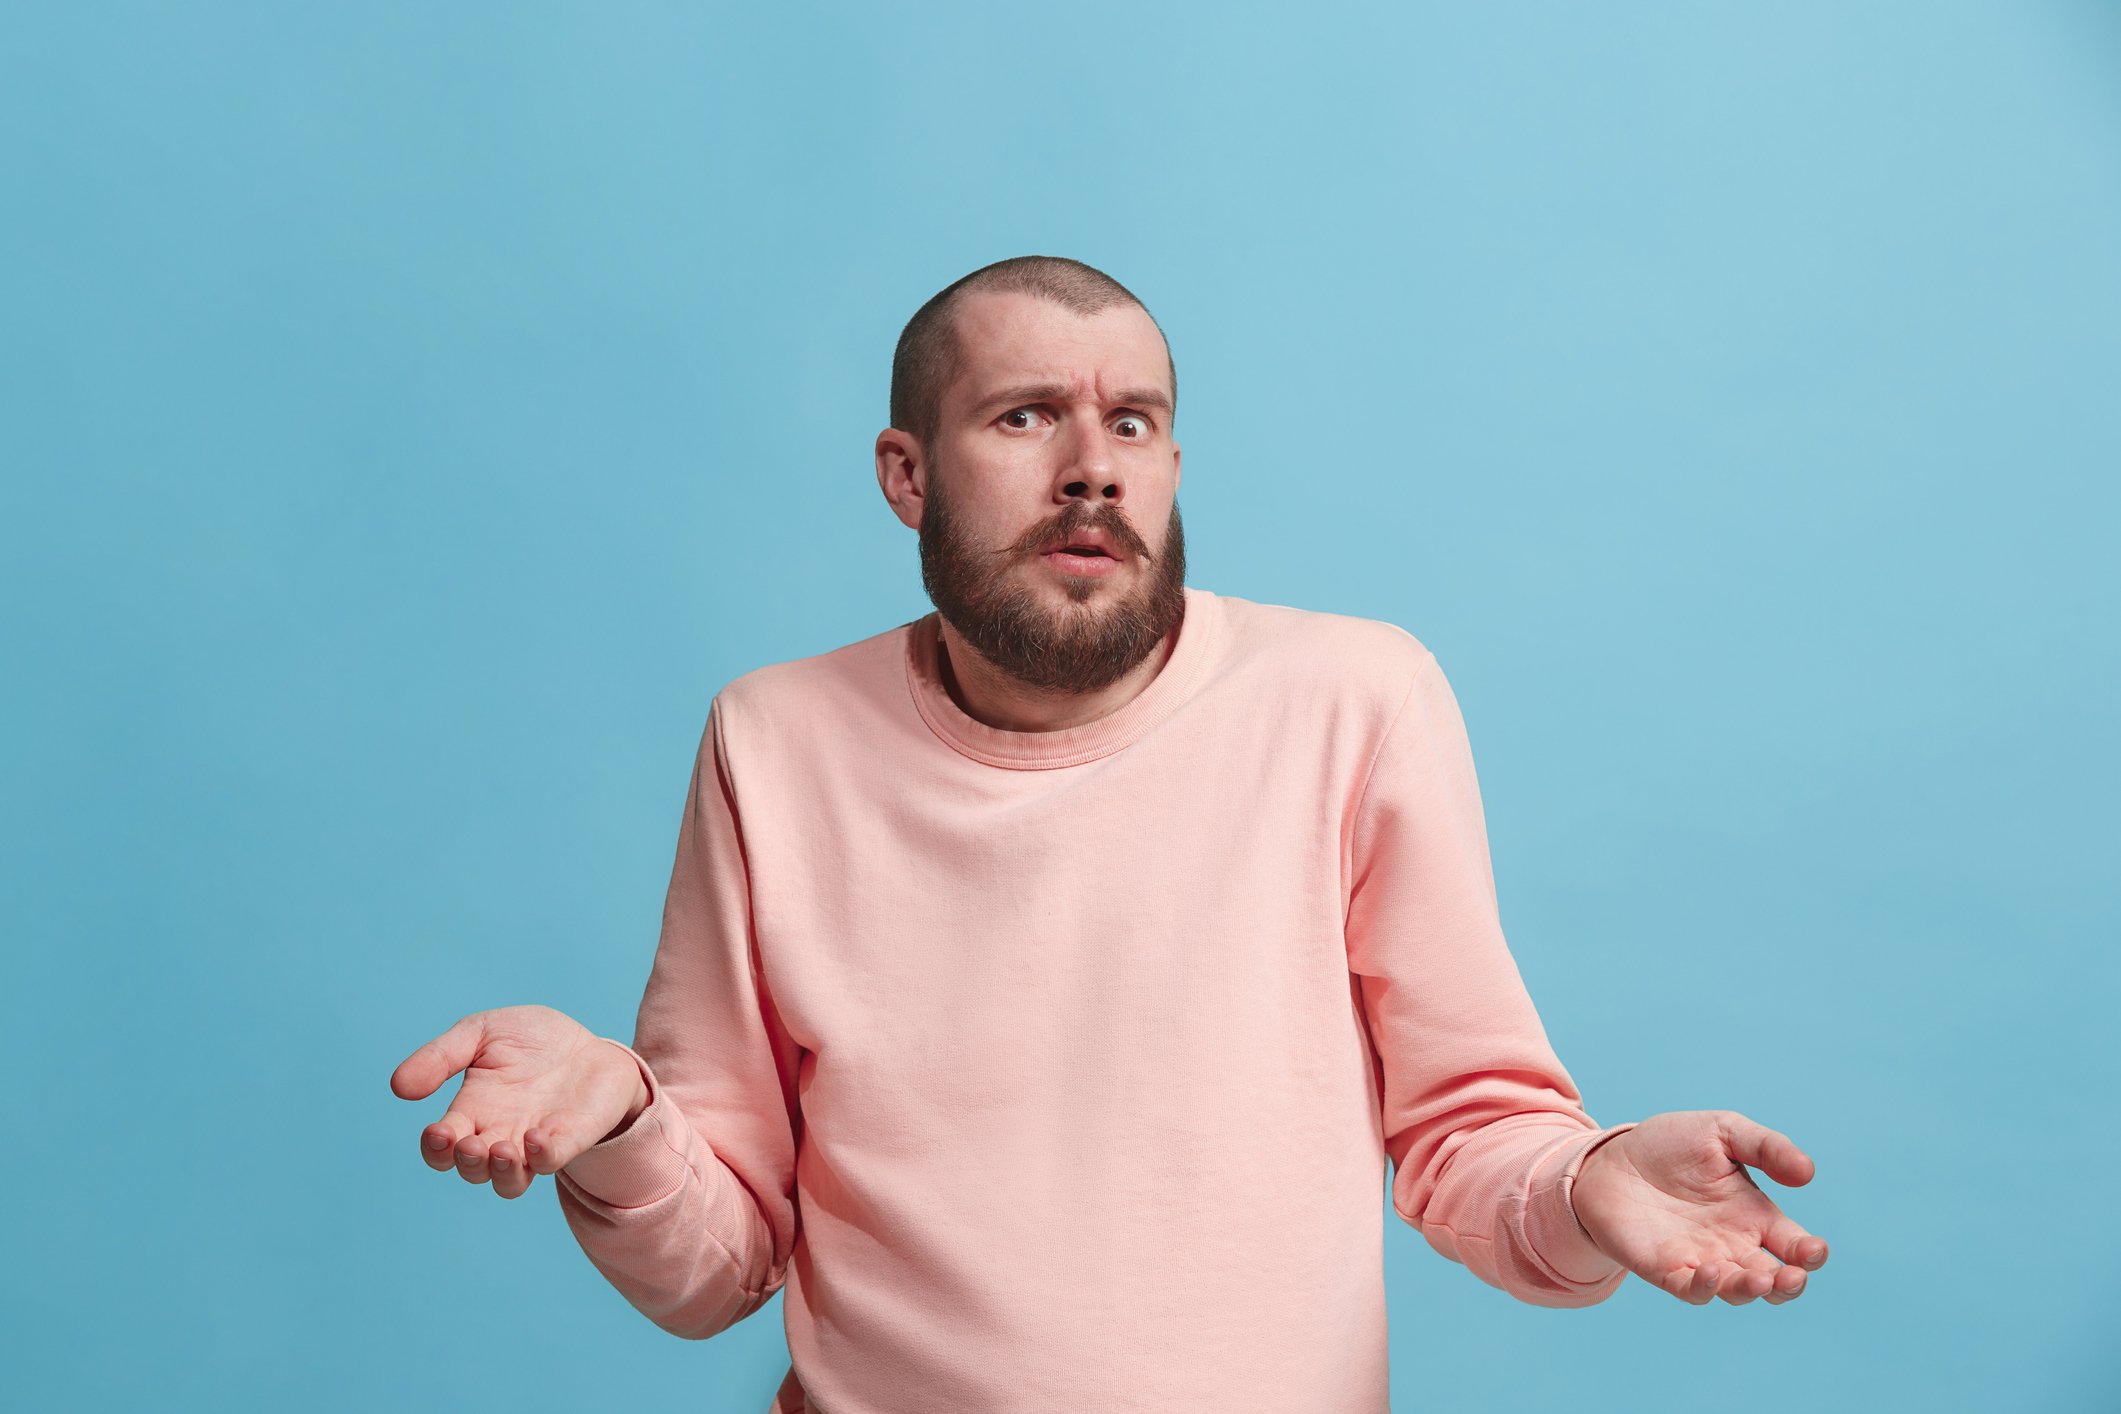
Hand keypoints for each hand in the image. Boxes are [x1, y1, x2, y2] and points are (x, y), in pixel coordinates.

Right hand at [389, 1005, 648, 1199]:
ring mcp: (534, 1143)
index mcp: (470, 1113)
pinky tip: (536, 1138)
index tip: (438, 1132)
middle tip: (470, 1143)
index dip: (435, 1148)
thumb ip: (441, 1056)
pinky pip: (552, 1161)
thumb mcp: (480, 1033)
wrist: (587, 1044)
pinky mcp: (570, 1139)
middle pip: (473, 1171)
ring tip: (502, 1151)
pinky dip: (542, 1156)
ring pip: (509, 1182)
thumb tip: (398, 1087)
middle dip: (467, 1163)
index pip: (442, 1147)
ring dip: (501, 1173)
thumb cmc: (530, 1041)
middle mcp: (498, 1136)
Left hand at [1570, 1109, 1827, 1305]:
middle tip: (1793, 1274)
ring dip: (1751, 1289)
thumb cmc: (1669, 1145)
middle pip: (1776, 1280)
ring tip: (1760, 1279)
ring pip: (1738, 1290)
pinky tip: (1710, 1272)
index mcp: (1756, 1216)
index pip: (1795, 1246)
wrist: (1610, 1158)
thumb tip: (1808, 1172)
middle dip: (1790, 1283)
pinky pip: (1691, 1290)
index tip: (1813, 1250)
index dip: (1810, 1254)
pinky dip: (1704, 1288)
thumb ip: (1766, 1146)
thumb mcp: (1722, 1131)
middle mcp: (1735, 1245)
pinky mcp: (1665, 1269)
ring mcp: (1702, 1260)